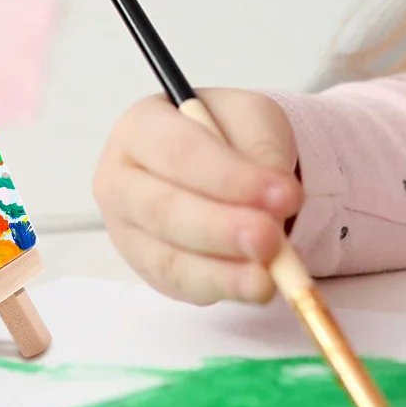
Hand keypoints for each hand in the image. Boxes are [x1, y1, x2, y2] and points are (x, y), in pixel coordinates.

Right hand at [94, 89, 302, 305]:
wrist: (220, 161)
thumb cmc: (229, 133)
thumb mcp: (254, 118)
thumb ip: (263, 151)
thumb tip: (275, 203)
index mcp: (140, 126)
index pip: (179, 153)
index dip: (230, 178)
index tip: (285, 196)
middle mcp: (120, 179)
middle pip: (163, 211)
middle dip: (221, 229)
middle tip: (271, 240)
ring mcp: (126, 229)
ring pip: (168, 257)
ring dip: (222, 271)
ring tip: (268, 278)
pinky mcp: (146, 266)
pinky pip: (179, 285)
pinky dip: (219, 288)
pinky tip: (253, 287)